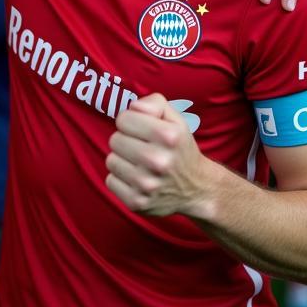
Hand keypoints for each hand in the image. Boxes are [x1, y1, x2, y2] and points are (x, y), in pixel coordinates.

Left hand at [106, 94, 215, 218]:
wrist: (196, 188)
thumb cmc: (179, 148)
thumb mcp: (175, 119)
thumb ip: (154, 103)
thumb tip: (133, 108)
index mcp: (168, 136)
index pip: (123, 119)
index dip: (131, 122)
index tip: (141, 129)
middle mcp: (158, 161)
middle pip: (115, 140)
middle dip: (126, 141)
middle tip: (141, 148)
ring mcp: (147, 184)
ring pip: (111, 160)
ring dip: (122, 160)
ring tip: (140, 163)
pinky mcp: (137, 202)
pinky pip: (110, 181)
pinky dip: (120, 179)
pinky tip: (136, 179)